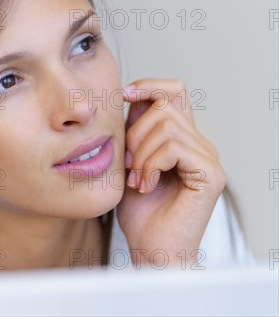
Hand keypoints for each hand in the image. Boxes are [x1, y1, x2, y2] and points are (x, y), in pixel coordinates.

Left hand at [116, 78, 226, 267]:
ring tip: (137, 179)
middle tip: (128, 165)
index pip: (174, 90)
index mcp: (182, 136)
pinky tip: (146, 185)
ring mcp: (208, 158)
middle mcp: (200, 143)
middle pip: (164, 105)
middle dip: (135, 132)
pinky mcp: (210, 174)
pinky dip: (151, 165)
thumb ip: (135, 128)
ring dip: (140, 153)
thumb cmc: (139, 210)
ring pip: (167, 126)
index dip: (149, 85)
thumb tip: (131, 93)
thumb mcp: (130, 158)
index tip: (124, 95)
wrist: (150, 249)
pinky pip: (173, 147)